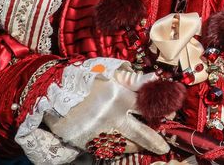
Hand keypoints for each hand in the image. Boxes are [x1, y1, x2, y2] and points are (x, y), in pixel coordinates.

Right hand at [44, 69, 168, 155]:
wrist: (52, 90)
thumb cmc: (85, 79)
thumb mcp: (111, 74)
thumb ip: (133, 79)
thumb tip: (154, 79)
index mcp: (119, 97)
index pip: (146, 108)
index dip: (161, 111)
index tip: (171, 115)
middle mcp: (111, 116)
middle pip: (140, 133)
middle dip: (153, 141)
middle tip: (163, 148)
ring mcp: (99, 131)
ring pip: (124, 145)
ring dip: (135, 146)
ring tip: (142, 145)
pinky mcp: (86, 142)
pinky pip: (106, 150)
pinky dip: (116, 149)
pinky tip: (122, 147)